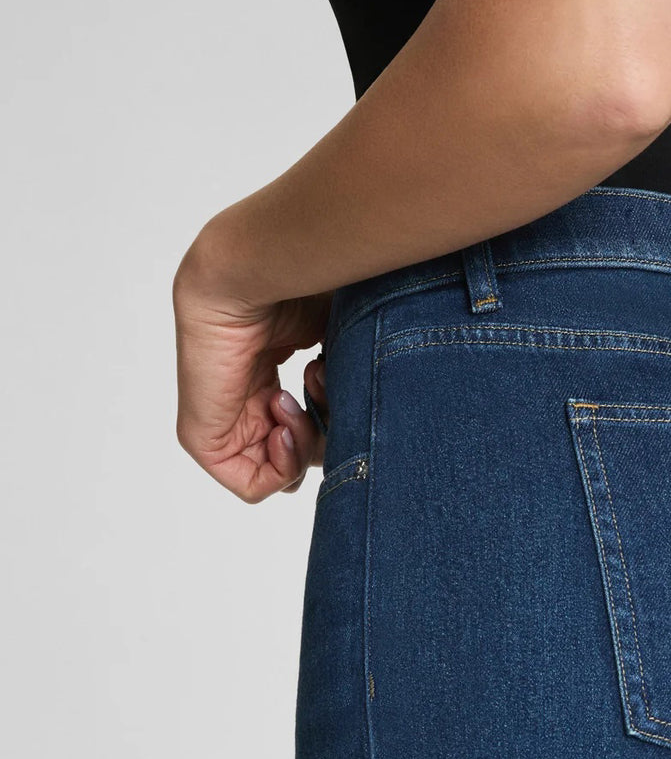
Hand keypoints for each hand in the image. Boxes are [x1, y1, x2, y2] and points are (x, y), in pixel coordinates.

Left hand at [173, 219, 331, 501]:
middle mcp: (246, 400)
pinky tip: (282, 424)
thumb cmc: (297, 288)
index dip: (334, 422)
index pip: (307, 430)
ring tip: (292, 398)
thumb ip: (355, 383)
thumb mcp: (342, 341)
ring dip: (304, 446)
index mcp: (268, 377)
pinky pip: (251, 485)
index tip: (331, 381)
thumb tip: (380, 419)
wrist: (248, 272)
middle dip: (324, 434)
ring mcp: (223, 420)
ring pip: (281, 473)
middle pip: (301, 454)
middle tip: (317, 388)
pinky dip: (281, 467)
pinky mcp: (203, 438)